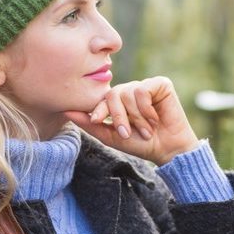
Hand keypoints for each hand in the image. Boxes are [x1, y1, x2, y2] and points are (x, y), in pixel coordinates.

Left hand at [65, 77, 199, 165]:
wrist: (167, 149)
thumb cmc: (141, 144)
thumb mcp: (111, 136)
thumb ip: (90, 124)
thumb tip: (66, 111)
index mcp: (118, 102)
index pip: (102, 98)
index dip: (99, 109)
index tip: (97, 120)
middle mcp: (131, 91)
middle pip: (113, 94)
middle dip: (118, 116)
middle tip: (127, 133)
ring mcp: (145, 86)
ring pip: (128, 93)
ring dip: (136, 117)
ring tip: (147, 129)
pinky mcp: (160, 84)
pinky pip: (143, 90)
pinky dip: (147, 109)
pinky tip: (155, 119)